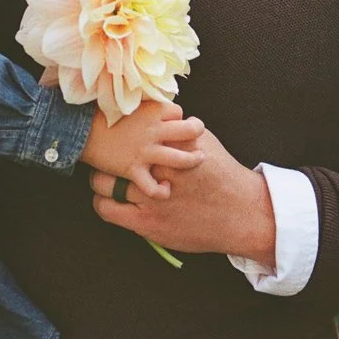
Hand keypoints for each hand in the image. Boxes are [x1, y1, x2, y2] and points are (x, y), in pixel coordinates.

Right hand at [82, 100, 205, 200]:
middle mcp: (153, 131)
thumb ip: (148, 107)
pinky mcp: (133, 169)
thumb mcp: (129, 103)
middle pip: (191, 130)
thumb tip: (162, 106)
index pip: (179, 112)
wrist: (81, 130)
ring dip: (192, 160)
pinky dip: (161, 191)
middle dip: (198, 133)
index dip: (179, 118)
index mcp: (152, 112)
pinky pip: (153, 186)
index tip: (175, 123)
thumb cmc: (104, 114)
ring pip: (181, 159)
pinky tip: (165, 189)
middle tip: (198, 138)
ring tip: (197, 160)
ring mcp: (145, 151)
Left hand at [88, 129, 276, 265]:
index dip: (118, 131)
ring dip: (99, 178)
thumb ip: (179, 130)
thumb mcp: (204, 143)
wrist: (239, 214)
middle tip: (102, 154)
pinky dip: (102, 202)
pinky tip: (104, 199)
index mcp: (168, 146)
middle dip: (105, 154)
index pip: (130, 131)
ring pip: (104, 182)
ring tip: (100, 177)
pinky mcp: (146, 222)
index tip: (112, 133)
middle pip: (113, 156)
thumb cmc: (223, 176)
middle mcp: (156, 169)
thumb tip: (162, 116)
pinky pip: (109, 209)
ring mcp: (150, 197)